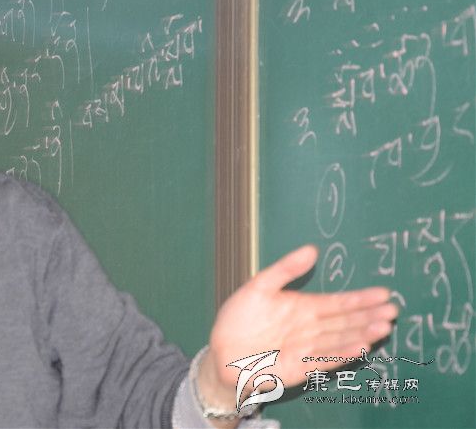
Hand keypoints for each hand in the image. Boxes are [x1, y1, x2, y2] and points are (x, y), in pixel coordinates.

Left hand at [197, 244, 397, 409]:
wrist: (221, 352)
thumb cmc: (239, 318)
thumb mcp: (259, 286)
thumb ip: (285, 270)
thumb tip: (312, 249)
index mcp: (303, 308)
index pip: (338, 302)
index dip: (360, 298)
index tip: (383, 292)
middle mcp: (311, 328)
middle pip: (346, 321)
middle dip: (369, 315)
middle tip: (393, 309)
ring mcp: (308, 348)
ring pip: (341, 339)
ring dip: (362, 333)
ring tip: (385, 326)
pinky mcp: (301, 367)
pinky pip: (327, 359)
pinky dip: (344, 353)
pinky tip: (361, 346)